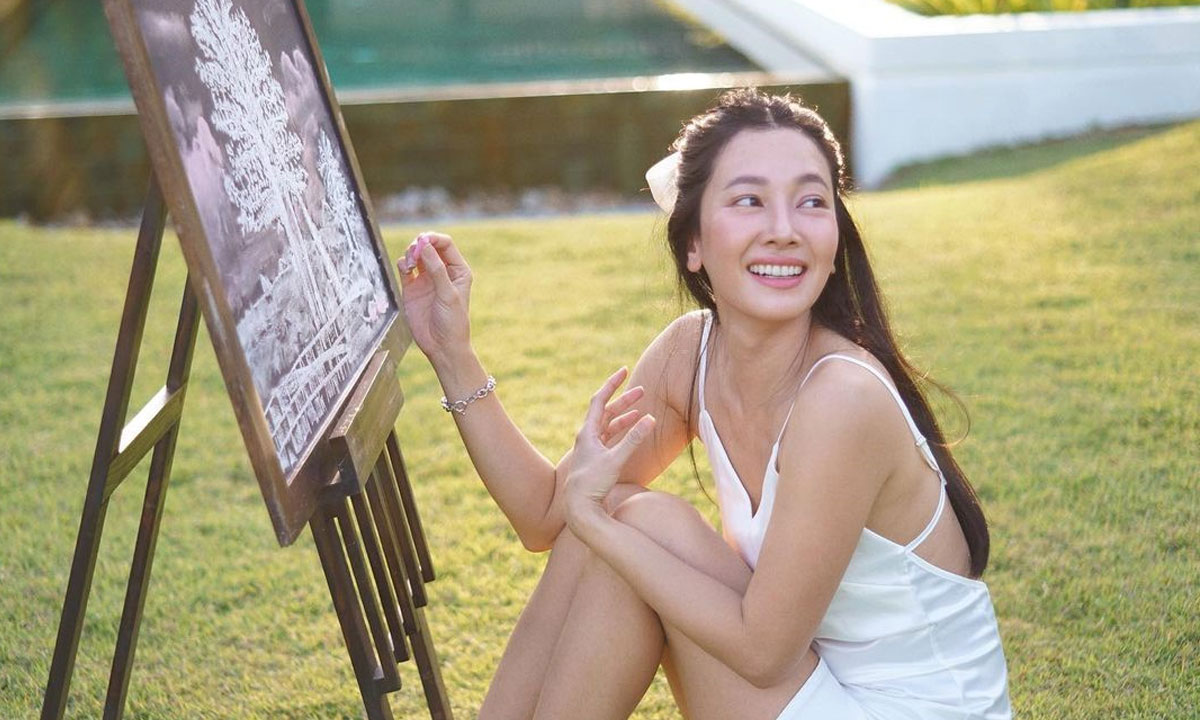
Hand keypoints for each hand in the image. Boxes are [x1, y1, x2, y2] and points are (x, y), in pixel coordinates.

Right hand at [397, 232, 471, 366]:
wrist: (442, 346)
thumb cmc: (453, 322)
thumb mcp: (448, 294)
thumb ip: (436, 269)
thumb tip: (424, 245)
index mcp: (457, 270)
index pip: (445, 244)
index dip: (433, 238)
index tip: (423, 240)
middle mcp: (442, 272)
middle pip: (429, 247)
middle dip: (419, 244)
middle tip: (414, 253)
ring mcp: (426, 279)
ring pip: (416, 255)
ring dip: (410, 253)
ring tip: (410, 264)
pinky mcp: (412, 288)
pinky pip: (405, 268)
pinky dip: (403, 264)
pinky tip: (406, 269)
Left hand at [565, 368, 656, 515]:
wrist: (578, 509)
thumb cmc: (593, 484)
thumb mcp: (616, 460)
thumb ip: (634, 439)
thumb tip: (651, 418)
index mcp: (587, 433)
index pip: (600, 400)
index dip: (612, 384)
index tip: (624, 371)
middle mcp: (587, 438)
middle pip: (606, 412)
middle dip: (624, 401)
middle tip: (641, 391)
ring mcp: (591, 450)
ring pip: (608, 426)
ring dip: (624, 417)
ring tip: (640, 412)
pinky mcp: (596, 461)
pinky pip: (610, 440)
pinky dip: (621, 433)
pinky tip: (632, 433)